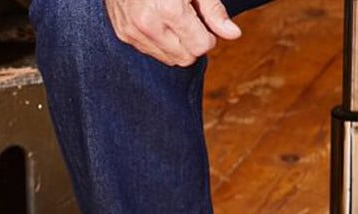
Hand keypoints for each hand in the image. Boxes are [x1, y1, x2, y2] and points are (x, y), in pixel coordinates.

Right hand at [105, 0, 243, 66]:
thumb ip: (213, 11)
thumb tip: (234, 34)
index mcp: (169, 10)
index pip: (200, 47)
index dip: (208, 36)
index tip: (203, 21)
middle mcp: (148, 24)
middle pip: (184, 58)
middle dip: (192, 43)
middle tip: (189, 20)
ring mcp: (132, 31)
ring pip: (167, 59)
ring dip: (175, 45)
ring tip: (173, 18)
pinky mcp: (123, 33)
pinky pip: (150, 51)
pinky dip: (158, 41)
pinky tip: (158, 20)